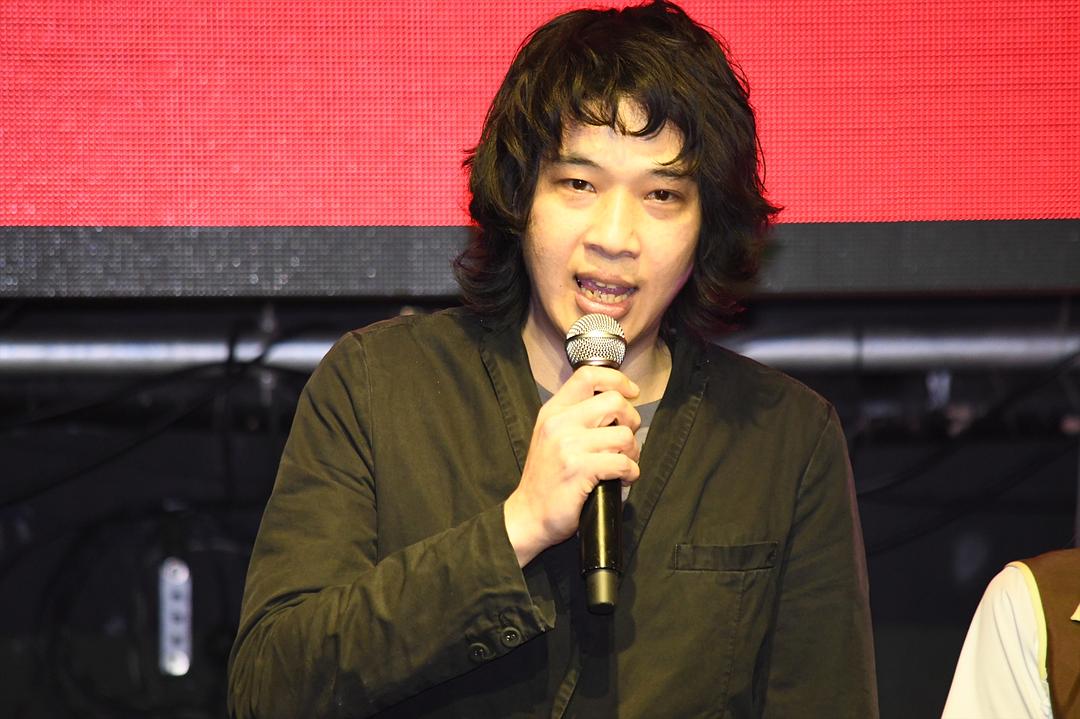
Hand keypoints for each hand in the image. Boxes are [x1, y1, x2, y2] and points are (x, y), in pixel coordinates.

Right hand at [504, 366, 640, 566]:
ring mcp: (568, 445)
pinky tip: (623, 479)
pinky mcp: (580, 469)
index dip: (617, 379)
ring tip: (624, 463)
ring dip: (633, 452)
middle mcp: (559, 423)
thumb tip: (617, 403)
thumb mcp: (551, 436)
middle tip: (626, 439)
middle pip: (614, 401)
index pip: (587, 375)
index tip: (631, 392)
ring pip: (624, 435)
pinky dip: (631, 473)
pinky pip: (623, 463)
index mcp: (553, 411)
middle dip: (631, 420)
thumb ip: (576, 416)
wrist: (528, 514)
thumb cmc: (546, 479)